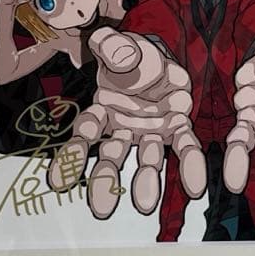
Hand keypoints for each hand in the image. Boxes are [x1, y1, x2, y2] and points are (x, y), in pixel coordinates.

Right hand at [57, 28, 206, 217]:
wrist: (160, 56)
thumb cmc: (132, 55)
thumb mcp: (119, 46)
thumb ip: (112, 47)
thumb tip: (115, 53)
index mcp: (104, 108)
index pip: (85, 133)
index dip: (72, 156)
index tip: (59, 182)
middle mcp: (123, 127)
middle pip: (111, 157)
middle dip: (105, 181)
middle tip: (102, 209)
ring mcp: (149, 131)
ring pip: (146, 159)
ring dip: (146, 181)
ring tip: (145, 205)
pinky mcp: (175, 127)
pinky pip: (183, 146)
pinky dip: (189, 164)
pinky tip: (195, 186)